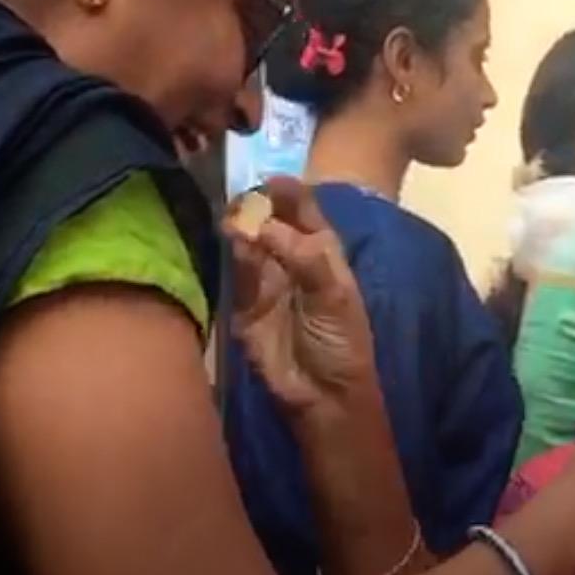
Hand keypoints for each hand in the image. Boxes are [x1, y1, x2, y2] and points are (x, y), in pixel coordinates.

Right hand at [227, 177, 374, 414]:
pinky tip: (233, 242)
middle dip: (258, 206)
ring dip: (243, 228)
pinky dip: (234, 256)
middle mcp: (290, 260)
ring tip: (237, 218)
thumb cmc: (341, 342)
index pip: (304, 211)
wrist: (323, 395)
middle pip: (270, 221)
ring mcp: (265, 281)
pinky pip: (235, 273)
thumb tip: (267, 226)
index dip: (290, 193)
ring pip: (249, 243)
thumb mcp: (335, 296)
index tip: (272, 179)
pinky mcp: (243, 305)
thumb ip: (305, 257)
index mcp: (321, 252)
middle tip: (246, 197)